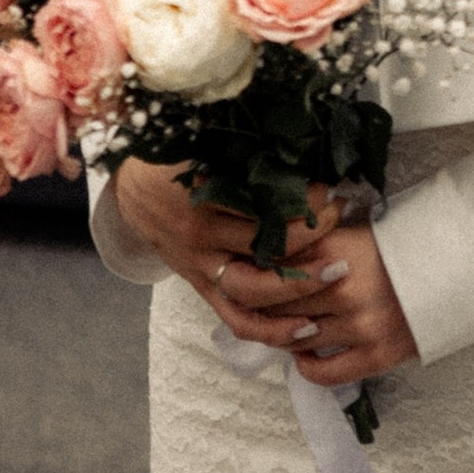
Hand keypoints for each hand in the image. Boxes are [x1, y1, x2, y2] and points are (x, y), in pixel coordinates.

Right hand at [110, 165, 418, 386]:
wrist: (132, 194)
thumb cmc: (175, 163)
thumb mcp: (201, 144)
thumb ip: (243, 149)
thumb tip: (299, 142)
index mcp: (201, 195)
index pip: (259, 202)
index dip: (299, 198)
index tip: (328, 188)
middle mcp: (201, 236)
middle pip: (263, 244)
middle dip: (310, 233)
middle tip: (342, 214)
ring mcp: (201, 268)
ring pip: (253, 289)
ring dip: (299, 285)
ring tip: (338, 271)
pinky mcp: (203, 289)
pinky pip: (237, 319)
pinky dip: (272, 330)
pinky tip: (307, 329)